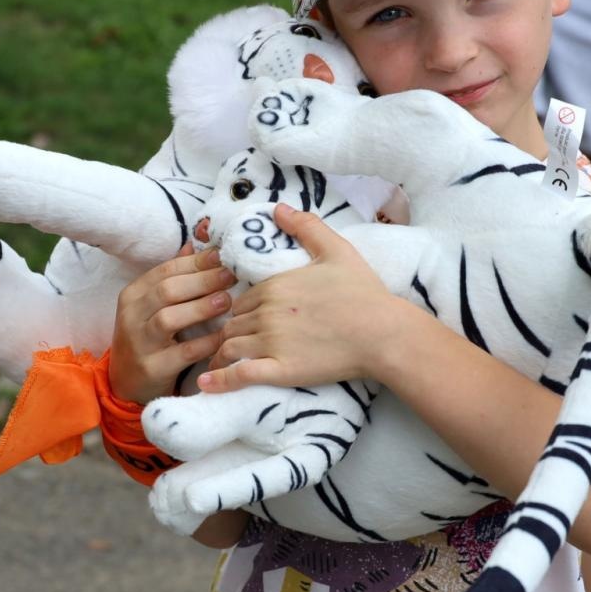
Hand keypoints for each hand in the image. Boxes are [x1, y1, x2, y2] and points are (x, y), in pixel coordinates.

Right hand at [108, 243, 235, 404]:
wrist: (126, 383)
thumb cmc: (148, 337)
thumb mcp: (152, 306)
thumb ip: (173, 278)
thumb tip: (196, 245)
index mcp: (133, 294)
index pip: (165, 270)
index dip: (196, 262)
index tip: (223, 256)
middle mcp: (131, 316)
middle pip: (167, 290)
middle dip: (202, 280)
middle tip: (231, 275)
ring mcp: (139, 343)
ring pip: (169, 319)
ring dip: (201, 308)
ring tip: (226, 301)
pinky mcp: (152, 368)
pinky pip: (182, 352)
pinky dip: (205, 342)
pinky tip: (224, 336)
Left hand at [198, 204, 395, 392]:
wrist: (383, 333)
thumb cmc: (363, 292)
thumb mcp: (337, 250)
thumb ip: (306, 227)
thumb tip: (278, 208)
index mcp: (275, 286)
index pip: (242, 300)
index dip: (243, 310)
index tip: (247, 319)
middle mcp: (268, 313)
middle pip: (232, 323)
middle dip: (230, 332)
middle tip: (231, 343)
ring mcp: (272, 343)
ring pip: (230, 347)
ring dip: (222, 354)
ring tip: (218, 363)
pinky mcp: (280, 370)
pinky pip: (239, 374)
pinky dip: (218, 379)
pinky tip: (206, 383)